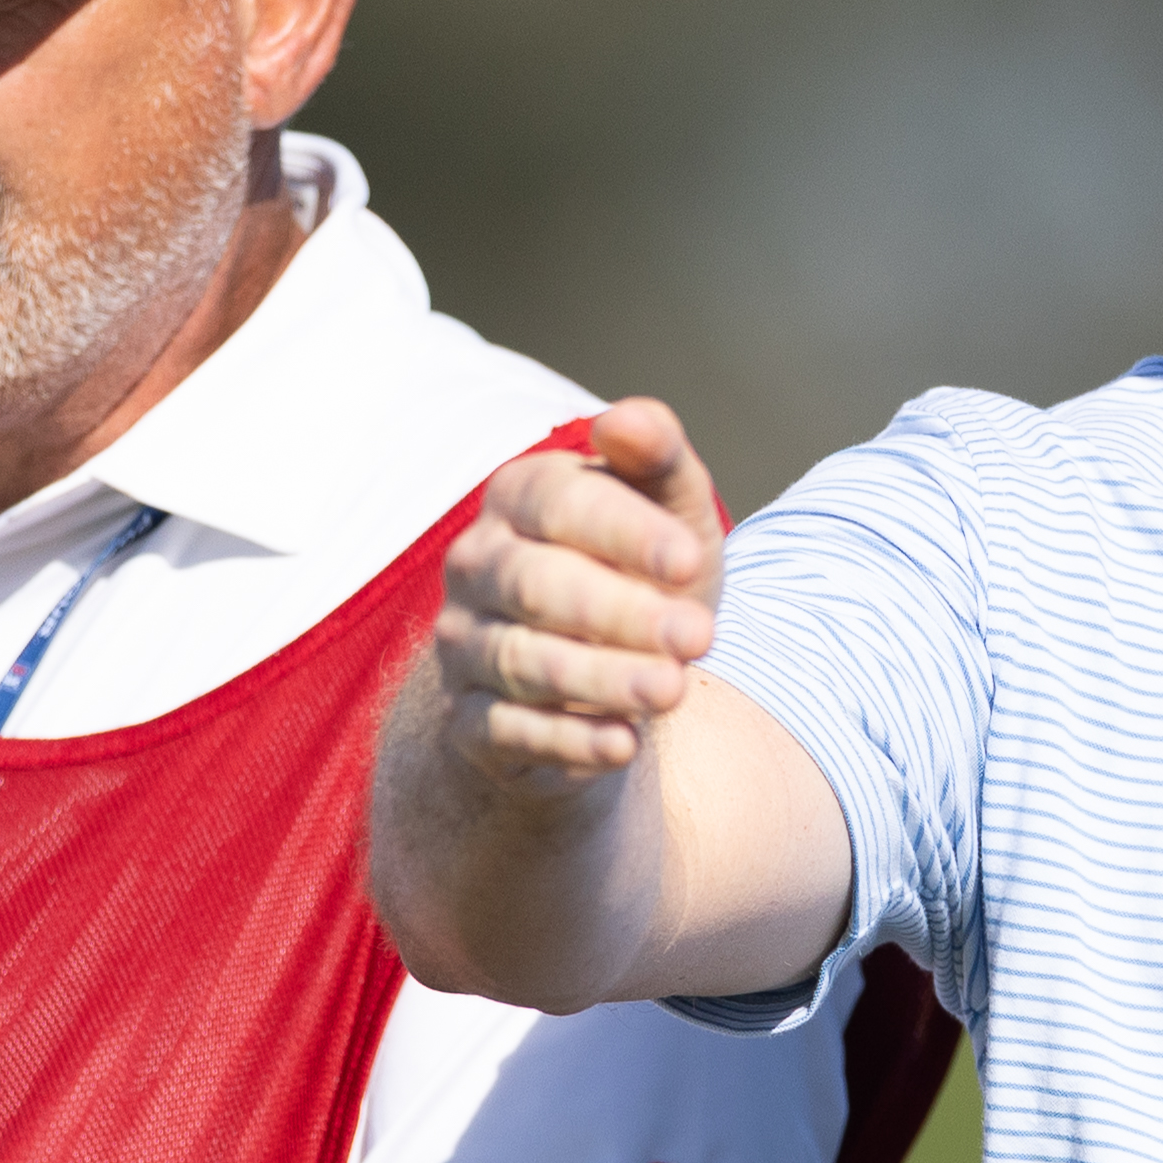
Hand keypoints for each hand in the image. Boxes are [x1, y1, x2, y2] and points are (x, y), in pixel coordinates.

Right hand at [427, 398, 721, 789]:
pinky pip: (508, 731)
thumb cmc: (641, 573)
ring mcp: (464, 643)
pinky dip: (567, 742)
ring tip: (671, 690)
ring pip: (523, 661)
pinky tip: (624, 744)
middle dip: (621, 612)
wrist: (603, 676)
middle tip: (699, 636)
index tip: (689, 560)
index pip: (560, 504)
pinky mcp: (468, 720)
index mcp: (519, 496)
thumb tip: (629, 419)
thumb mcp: (668, 513)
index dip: (625, 532)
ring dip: (601, 678)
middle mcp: (477, 564)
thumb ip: (656, 458)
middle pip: (537, 585)